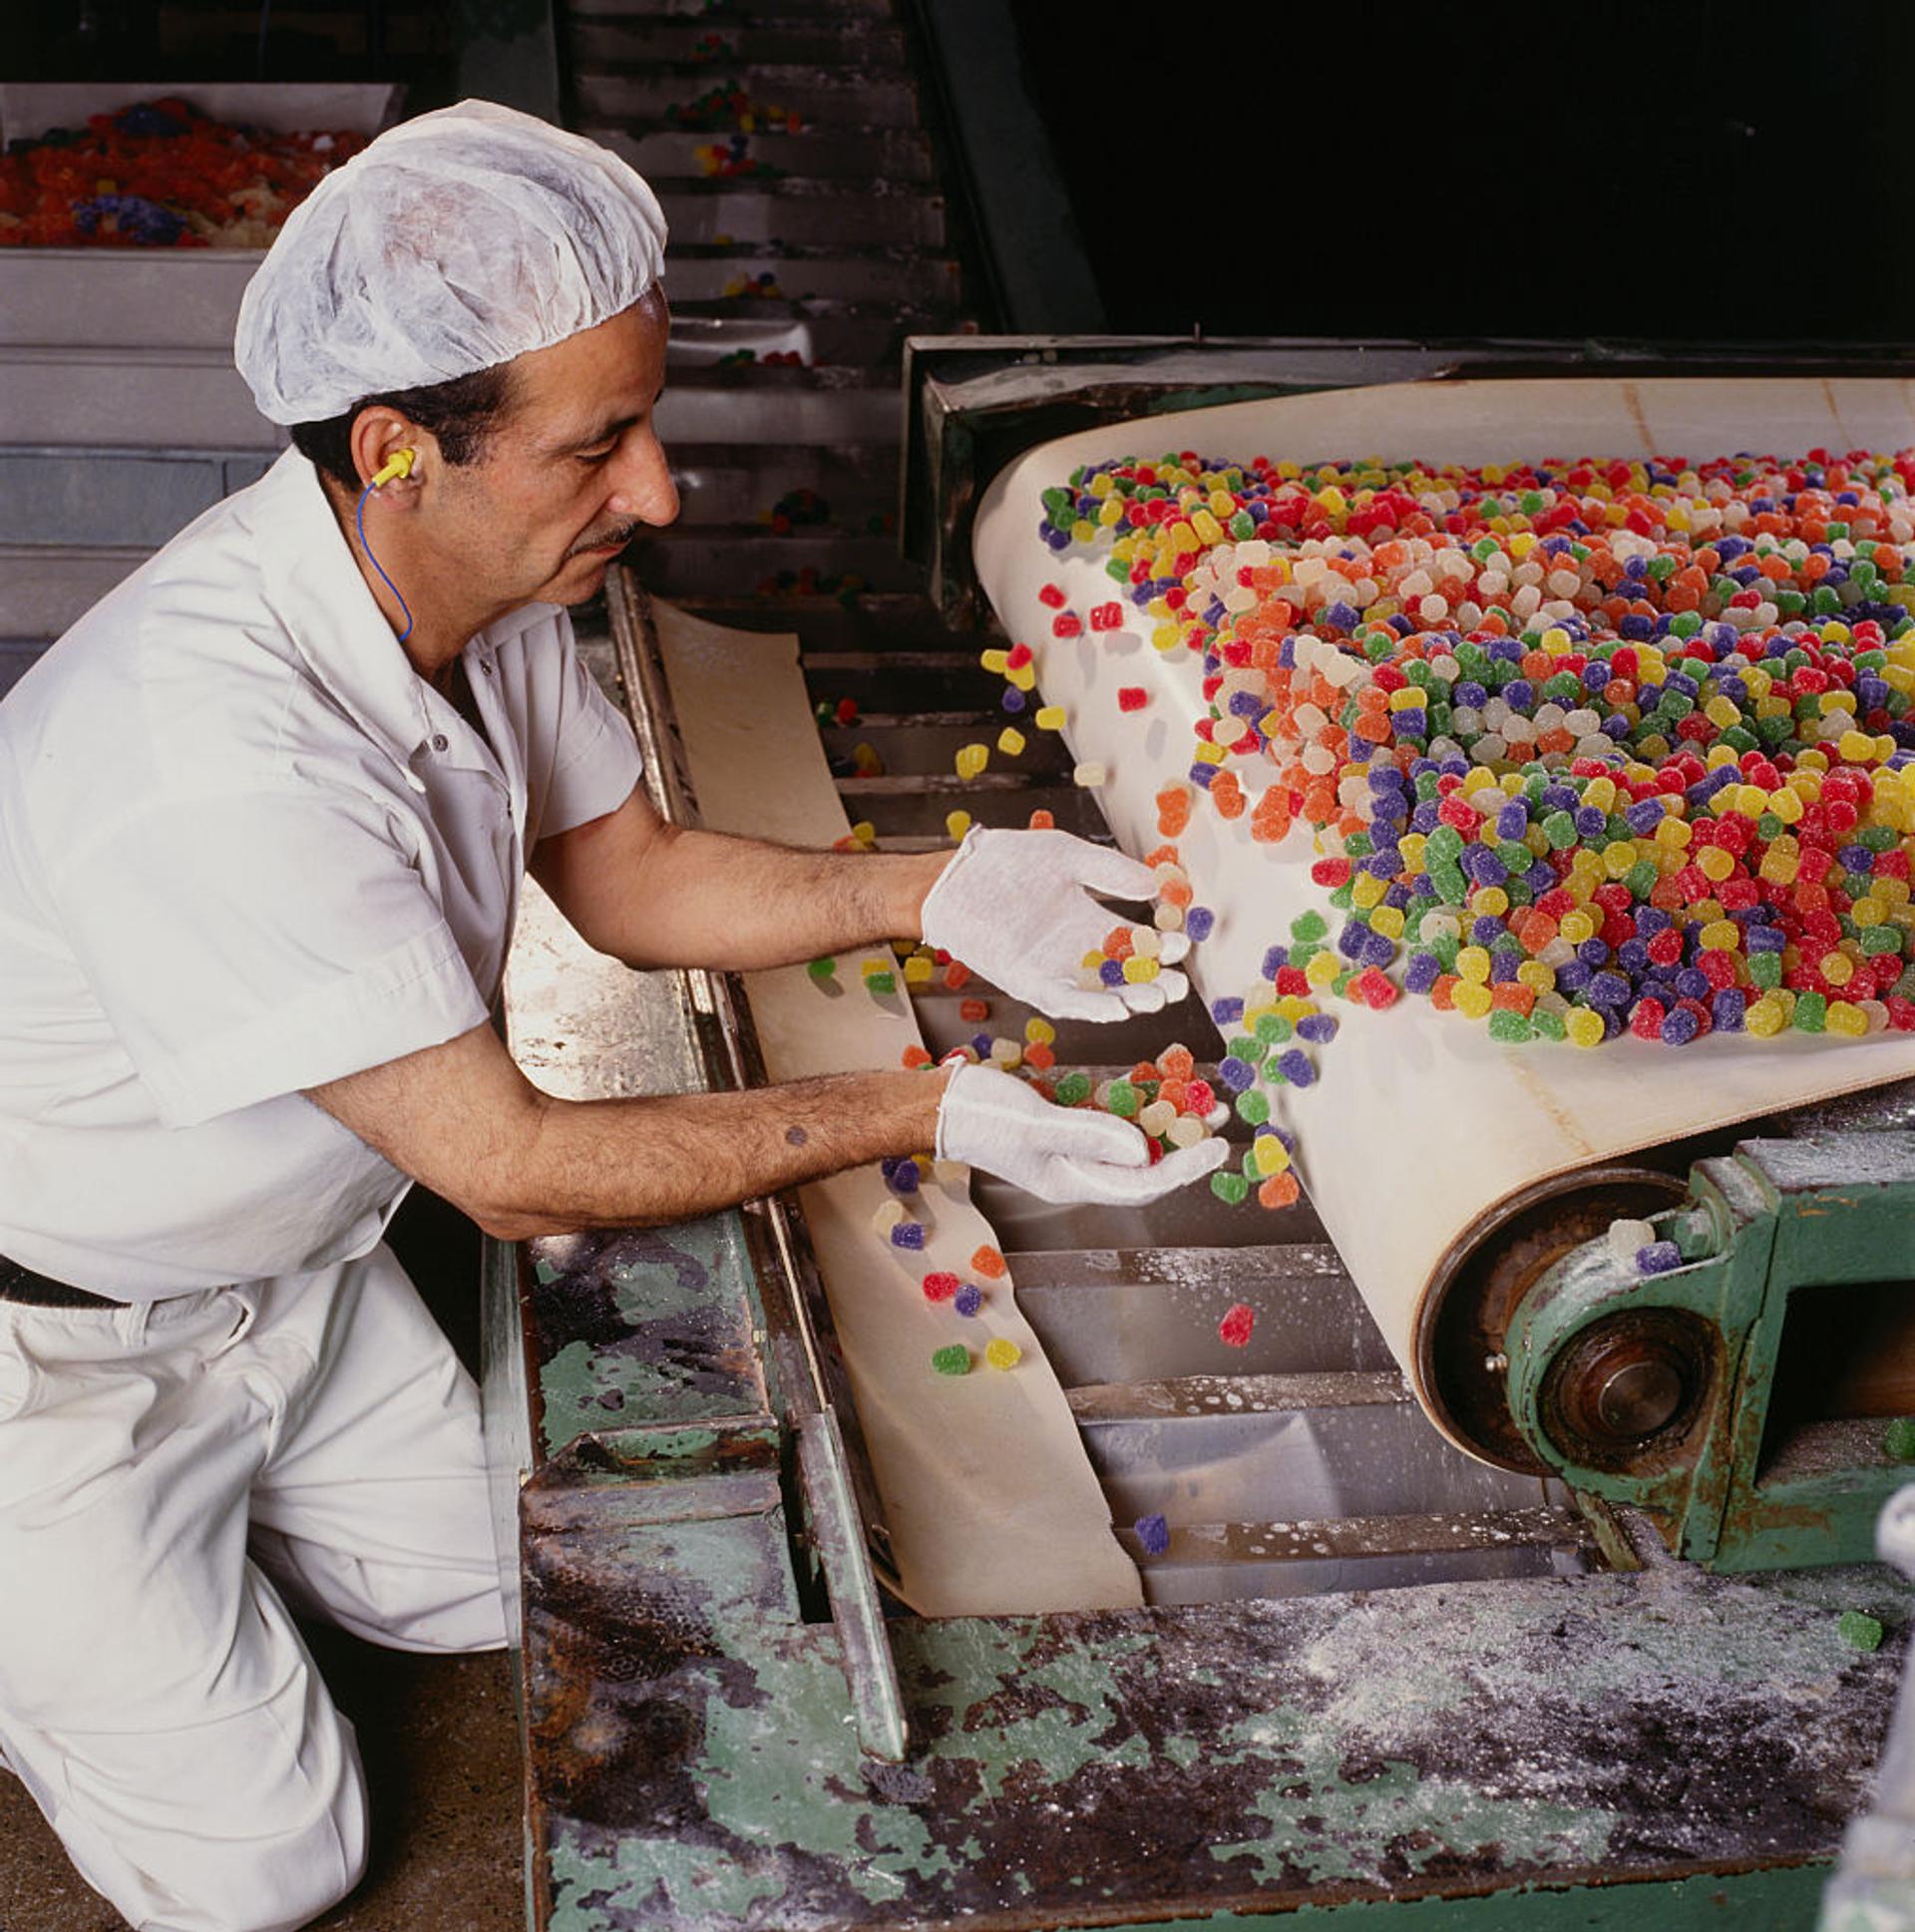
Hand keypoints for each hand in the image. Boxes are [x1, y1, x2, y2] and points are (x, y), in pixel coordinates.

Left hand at [920, 827, 1190, 1021]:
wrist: (954, 875)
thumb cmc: (1004, 861)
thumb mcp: (1067, 857)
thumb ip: (1109, 870)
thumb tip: (1156, 884)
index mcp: (1087, 921)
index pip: (1133, 941)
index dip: (1159, 946)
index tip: (1182, 943)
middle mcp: (1073, 951)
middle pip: (1124, 975)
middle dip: (1153, 983)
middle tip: (1178, 985)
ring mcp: (1050, 969)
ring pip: (1099, 994)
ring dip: (1128, 1000)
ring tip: (1157, 999)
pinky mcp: (1026, 981)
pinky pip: (1064, 1001)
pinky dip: (1090, 1008)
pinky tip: (1116, 1008)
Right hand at [936, 1063, 1228, 1205]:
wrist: (941, 1102)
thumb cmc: (981, 1115)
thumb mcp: (1037, 1123)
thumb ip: (1090, 1133)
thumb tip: (1143, 1146)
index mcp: (1074, 1180)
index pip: (1143, 1182)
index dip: (1184, 1166)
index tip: (1216, 1147)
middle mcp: (1079, 1167)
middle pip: (1145, 1160)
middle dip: (1184, 1139)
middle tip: (1218, 1115)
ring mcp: (1072, 1143)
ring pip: (1132, 1133)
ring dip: (1166, 1114)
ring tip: (1200, 1094)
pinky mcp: (1065, 1117)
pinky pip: (1111, 1110)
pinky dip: (1136, 1095)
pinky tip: (1159, 1075)